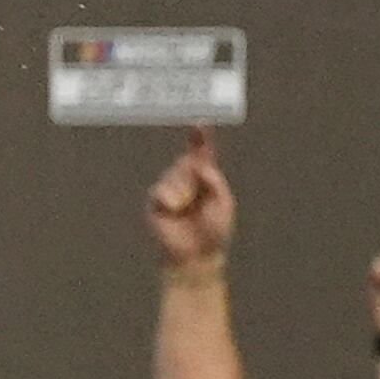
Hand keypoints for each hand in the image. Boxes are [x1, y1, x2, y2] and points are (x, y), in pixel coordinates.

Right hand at [146, 127, 232, 272]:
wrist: (195, 256)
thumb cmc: (214, 231)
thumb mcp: (224, 201)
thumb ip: (214, 180)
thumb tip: (196, 165)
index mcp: (205, 179)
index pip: (202, 154)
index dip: (200, 138)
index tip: (199, 122)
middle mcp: (186, 180)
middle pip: (187, 161)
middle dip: (193, 172)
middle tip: (199, 197)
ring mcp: (170, 190)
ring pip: (175, 175)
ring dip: (185, 191)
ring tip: (188, 211)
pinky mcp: (156, 202)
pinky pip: (161, 190)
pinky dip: (171, 199)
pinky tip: (175, 211)